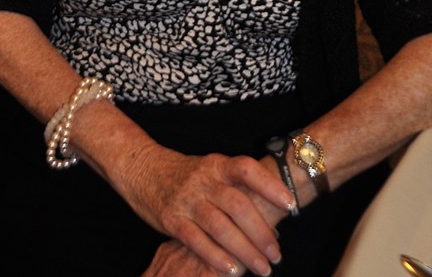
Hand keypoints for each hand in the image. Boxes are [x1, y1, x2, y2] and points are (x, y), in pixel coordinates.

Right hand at [121, 146, 289, 276]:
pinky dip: (216, 257)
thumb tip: (271, 208)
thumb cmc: (184, 173)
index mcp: (216, 164)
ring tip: (262, 268)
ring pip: (220, 226)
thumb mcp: (209, 168)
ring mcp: (186, 199)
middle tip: (276, 254)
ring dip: (244, 250)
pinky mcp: (171, 219)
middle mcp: (203, 180)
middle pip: (238, 205)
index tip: (290, 205)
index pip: (246, 169)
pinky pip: (196, 240)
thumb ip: (234, 185)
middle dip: (261, 233)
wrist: (141, 168)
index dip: (270, 185)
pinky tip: (232, 270)